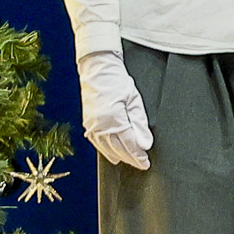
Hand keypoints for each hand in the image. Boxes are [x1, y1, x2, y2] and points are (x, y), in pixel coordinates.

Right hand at [77, 51, 152, 169]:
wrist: (97, 68)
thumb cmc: (116, 80)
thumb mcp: (134, 100)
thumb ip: (140, 124)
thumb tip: (145, 144)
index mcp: (113, 119)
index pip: (129, 144)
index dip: (138, 155)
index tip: (146, 163)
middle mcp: (100, 125)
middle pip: (118, 149)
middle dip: (131, 158)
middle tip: (141, 164)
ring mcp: (91, 126)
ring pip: (106, 149)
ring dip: (119, 156)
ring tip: (130, 161)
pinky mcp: (87, 123)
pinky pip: (97, 143)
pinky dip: (106, 150)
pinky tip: (112, 154)